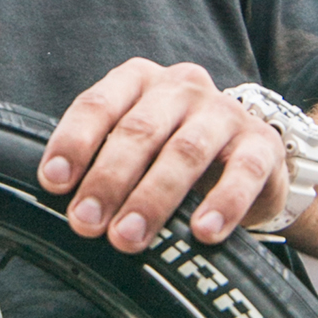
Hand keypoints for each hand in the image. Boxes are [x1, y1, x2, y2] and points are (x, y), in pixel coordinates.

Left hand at [37, 59, 287, 253]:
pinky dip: (223, 204)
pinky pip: (244, 171)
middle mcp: (181, 87)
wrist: (250, 160)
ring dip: (153, 198)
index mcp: (139, 81)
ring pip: (186, 151)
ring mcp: (224, 112)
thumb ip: (100, 162)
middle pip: (140, 130)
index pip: (98, 103)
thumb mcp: (136, 148)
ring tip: (129, 237)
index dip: (74, 142)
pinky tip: (204, 232)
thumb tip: (63, 203)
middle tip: (86, 222)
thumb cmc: (173, 154)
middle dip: (108, 180)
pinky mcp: (262, 143)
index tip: (55, 181)